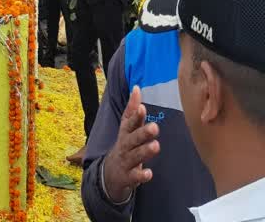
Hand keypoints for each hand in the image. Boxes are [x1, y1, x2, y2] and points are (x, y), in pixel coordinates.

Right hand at [102, 86, 160, 203]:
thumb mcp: (126, 128)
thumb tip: (137, 88)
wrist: (109, 175)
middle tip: (155, 127)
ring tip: (156, 146)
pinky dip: (141, 175)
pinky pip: (135, 176)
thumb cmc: (124, 146)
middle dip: (143, 133)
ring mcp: (126, 161)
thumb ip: (132, 109)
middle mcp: (124, 146)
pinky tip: (149, 173)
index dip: (135, 116)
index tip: (142, 108)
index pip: (129, 123)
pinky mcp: (128, 177)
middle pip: (133, 138)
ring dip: (145, 151)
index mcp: (125, 133)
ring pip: (135, 156)